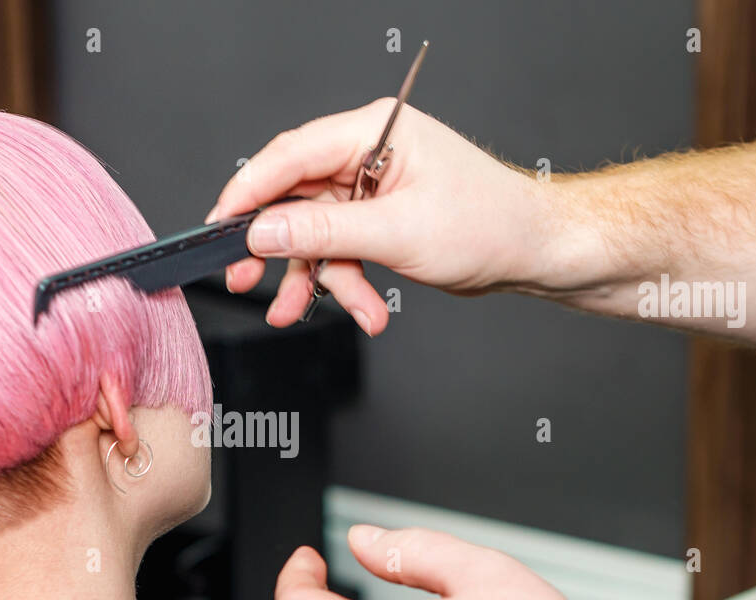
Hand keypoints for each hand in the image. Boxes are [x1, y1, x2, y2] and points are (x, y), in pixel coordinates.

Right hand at [207, 99, 551, 333]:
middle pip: (294, 198)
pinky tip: (365, 310)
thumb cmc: (490, 224)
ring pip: (314, 236)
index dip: (249, 192)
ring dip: (316, 279)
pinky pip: (340, 252)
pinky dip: (346, 285)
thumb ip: (322, 233)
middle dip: (276, 248)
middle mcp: (367, 154)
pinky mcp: (378, 221)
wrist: (535, 252)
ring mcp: (371, 190)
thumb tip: (263, 231)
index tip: (221, 225)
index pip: (291, 155)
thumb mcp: (397, 232)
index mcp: (374, 132)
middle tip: (244, 278)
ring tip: (304, 311)